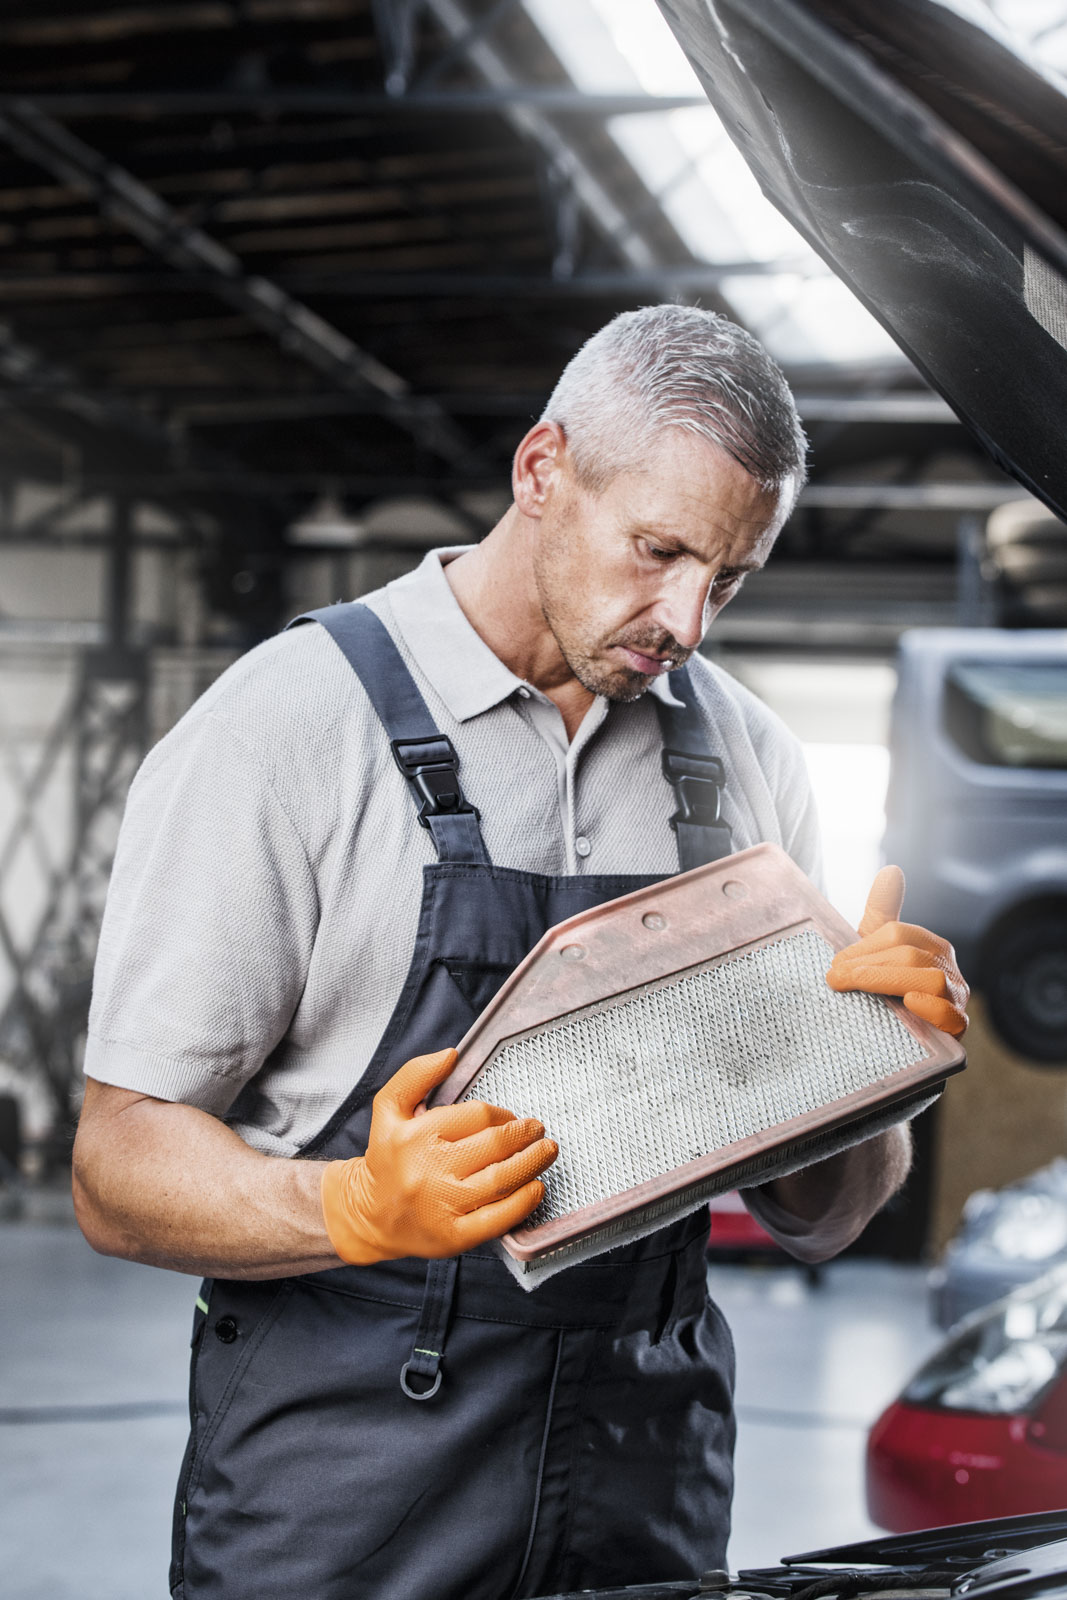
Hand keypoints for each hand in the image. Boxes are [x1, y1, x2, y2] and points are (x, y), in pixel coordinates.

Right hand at [320, 1048, 556, 1263]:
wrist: (368, 1217)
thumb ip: (415, 1074)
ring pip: (501, 1179)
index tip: (512, 1118)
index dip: (502, 1114)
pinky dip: (523, 1203)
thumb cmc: (387, 1157)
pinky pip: (496, 1219)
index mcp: (414, 1135)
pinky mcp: (452, 1237)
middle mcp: (428, 1170)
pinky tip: (537, 1187)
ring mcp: (441, 1206)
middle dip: (524, 1134)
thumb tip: (452, 1054)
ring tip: (548, 1150)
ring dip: (533, 1162)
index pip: (476, 1116)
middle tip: (538, 1130)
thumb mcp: (389, 1108)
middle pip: (493, 1145)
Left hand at [825, 866, 968, 1035]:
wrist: (901, 1039)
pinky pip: (953, 1016)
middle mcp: (948, 969)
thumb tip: (891, 870)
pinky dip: (931, 1008)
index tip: (835, 964)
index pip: (898, 935)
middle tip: (835, 978)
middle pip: (911, 956)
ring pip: (931, 981)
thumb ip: (883, 912)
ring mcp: (956, 999)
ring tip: (855, 987)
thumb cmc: (890, 988)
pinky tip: (909, 1003)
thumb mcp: (882, 949)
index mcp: (931, 946)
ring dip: (887, 981)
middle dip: (868, 965)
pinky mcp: (958, 1028)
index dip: (863, 947)